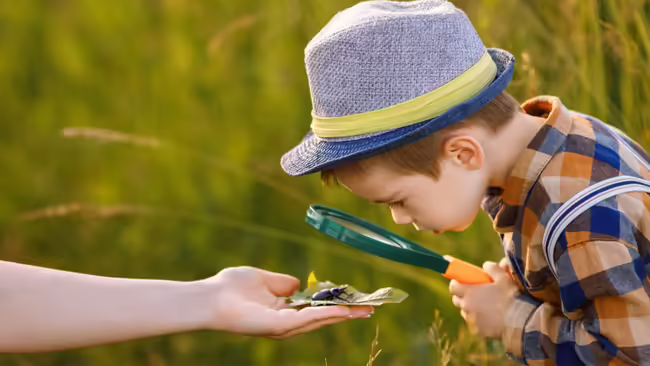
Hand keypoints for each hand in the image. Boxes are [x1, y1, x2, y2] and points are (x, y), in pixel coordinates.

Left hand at [197, 266, 372, 338]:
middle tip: (372, 309)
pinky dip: (325, 315)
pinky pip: (306, 320)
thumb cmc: (231, 287)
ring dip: (343, 316)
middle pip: (323, 318)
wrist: (210, 297)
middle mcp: (286, 323)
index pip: (316, 309)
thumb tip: (299, 285)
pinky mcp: (278, 327)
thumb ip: (284, 283)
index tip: (356, 299)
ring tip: (365, 311)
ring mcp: (283, 327)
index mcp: (284, 311)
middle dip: (348, 313)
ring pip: (320, 321)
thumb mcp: (264, 279)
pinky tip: (342, 311)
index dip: (336, 304)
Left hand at [448, 261, 517, 337]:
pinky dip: (478, 320)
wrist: (519, 320)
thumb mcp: (503, 278)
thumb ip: (492, 268)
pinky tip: (489, 318)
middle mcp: (467, 307)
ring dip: (470, 308)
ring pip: (465, 312)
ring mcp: (472, 321)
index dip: (456, 283)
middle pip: (457, 300)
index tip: (460, 281)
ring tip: (482, 306)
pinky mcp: (479, 331)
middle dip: (461, 295)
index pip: (453, 286)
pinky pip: (474, 324)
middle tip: (472, 292)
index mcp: (469, 292)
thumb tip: (486, 265)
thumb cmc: (510, 297)